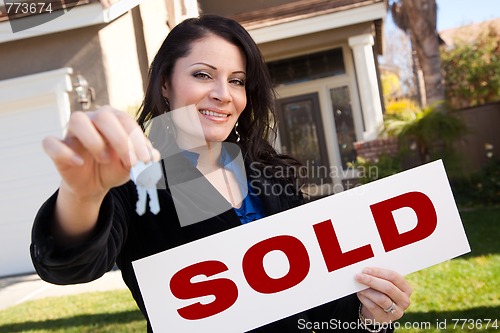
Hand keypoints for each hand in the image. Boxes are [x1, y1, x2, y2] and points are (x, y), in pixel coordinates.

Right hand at [42, 105, 159, 199]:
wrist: (95, 184)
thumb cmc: (115, 167)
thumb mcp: (132, 165)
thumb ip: (145, 158)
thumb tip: (155, 155)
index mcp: (113, 119)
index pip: (126, 120)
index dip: (137, 140)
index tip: (145, 160)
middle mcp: (92, 119)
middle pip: (104, 116)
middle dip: (121, 140)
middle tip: (130, 162)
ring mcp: (72, 132)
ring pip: (77, 120)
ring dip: (94, 141)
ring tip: (105, 159)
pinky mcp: (56, 147)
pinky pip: (51, 142)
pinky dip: (64, 152)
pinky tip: (79, 162)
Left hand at [355, 267, 411, 323]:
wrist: (376, 311)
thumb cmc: (379, 292)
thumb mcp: (383, 284)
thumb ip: (378, 277)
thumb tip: (365, 271)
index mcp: (406, 288)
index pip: (394, 277)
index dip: (378, 272)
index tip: (365, 270)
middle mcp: (404, 301)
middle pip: (388, 288)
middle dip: (371, 280)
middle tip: (358, 276)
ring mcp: (397, 312)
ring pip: (381, 298)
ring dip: (367, 290)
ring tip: (358, 286)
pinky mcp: (386, 319)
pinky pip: (374, 307)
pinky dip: (365, 299)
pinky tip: (360, 294)